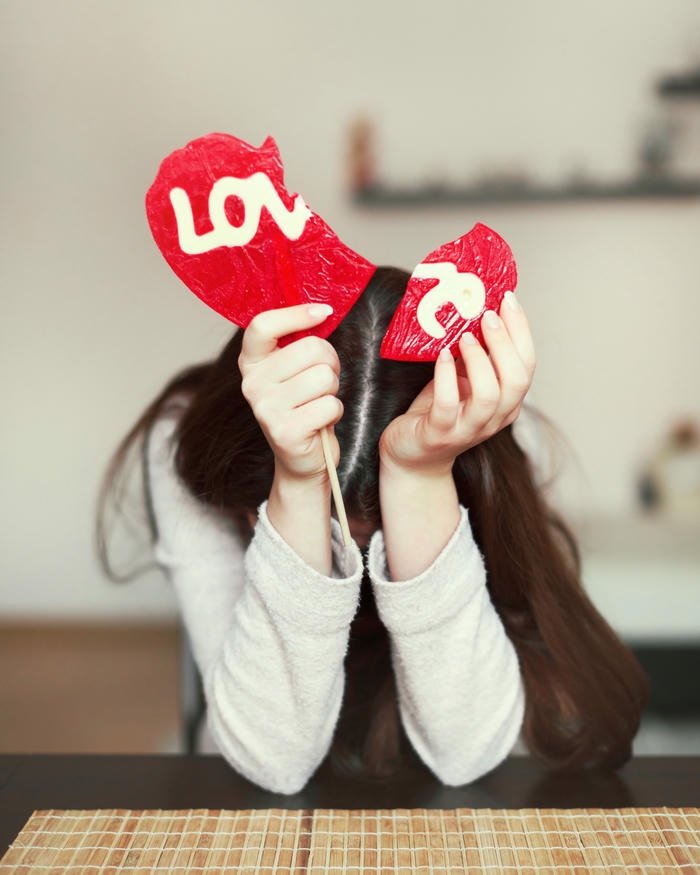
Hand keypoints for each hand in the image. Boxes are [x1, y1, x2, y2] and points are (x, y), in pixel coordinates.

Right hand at [238, 303, 342, 480]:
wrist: (301, 458)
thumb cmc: (304, 406)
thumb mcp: (294, 370)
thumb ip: (299, 342)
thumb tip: (322, 310)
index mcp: (251, 362)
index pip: (262, 325)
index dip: (295, 314)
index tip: (324, 312)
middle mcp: (252, 384)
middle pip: (310, 348)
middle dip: (329, 362)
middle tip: (323, 380)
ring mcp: (265, 408)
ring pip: (323, 377)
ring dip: (332, 390)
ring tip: (319, 402)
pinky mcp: (284, 431)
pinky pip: (329, 405)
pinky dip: (334, 412)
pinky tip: (321, 422)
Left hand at [378, 291, 535, 474]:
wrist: (413, 456)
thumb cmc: (438, 411)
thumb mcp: (462, 379)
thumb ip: (475, 353)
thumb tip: (478, 307)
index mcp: (507, 402)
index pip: (527, 365)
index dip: (521, 331)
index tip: (508, 300)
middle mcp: (495, 418)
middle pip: (517, 381)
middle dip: (505, 343)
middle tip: (487, 315)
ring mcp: (468, 429)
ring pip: (490, 396)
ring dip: (480, 361)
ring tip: (463, 336)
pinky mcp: (439, 434)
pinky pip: (449, 405)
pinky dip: (447, 377)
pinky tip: (442, 356)